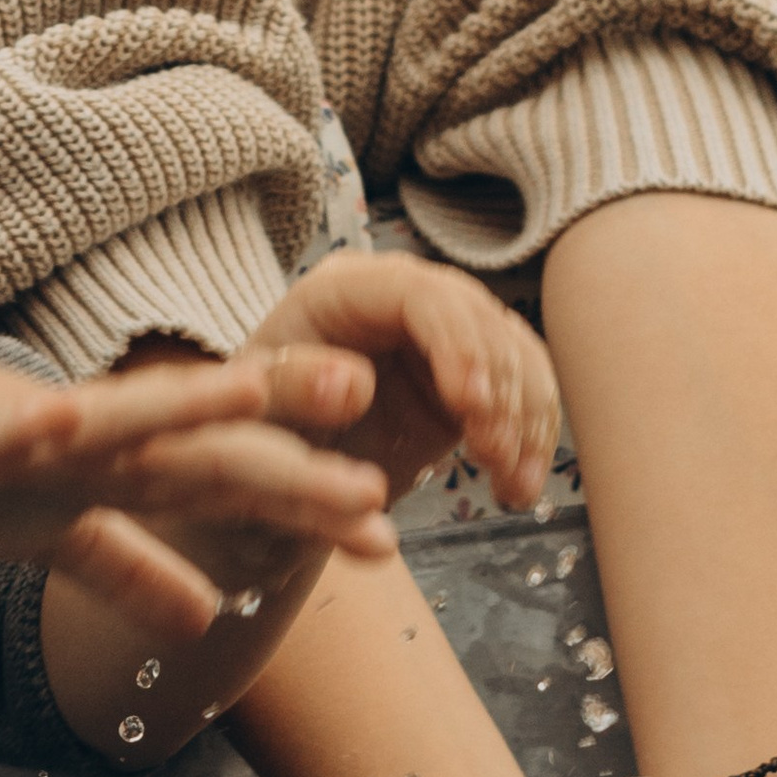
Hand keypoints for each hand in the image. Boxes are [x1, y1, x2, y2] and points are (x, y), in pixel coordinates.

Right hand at [0, 341, 393, 638]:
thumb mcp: (61, 538)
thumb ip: (135, 571)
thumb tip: (208, 622)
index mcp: (130, 467)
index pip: (237, 488)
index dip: (306, 511)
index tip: (385, 542)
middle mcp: (103, 440)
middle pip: (207, 452)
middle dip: (286, 465)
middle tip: (373, 478)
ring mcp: (38, 430)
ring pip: (124, 420)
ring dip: (186, 405)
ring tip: (257, 393)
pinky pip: (3, 430)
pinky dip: (32, 425)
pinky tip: (63, 420)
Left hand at [247, 255, 558, 510]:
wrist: (271, 478)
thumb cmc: (247, 440)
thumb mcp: (249, 414)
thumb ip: (293, 390)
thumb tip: (358, 381)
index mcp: (343, 290)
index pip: (420, 295)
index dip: (458, 343)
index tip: (472, 405)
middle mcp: (401, 299)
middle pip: (479, 320)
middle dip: (500, 389)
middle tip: (495, 456)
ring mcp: (441, 337)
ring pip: (512, 357)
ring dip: (524, 421)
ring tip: (512, 484)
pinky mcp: (468, 381)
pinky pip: (520, 394)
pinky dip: (530, 439)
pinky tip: (518, 487)